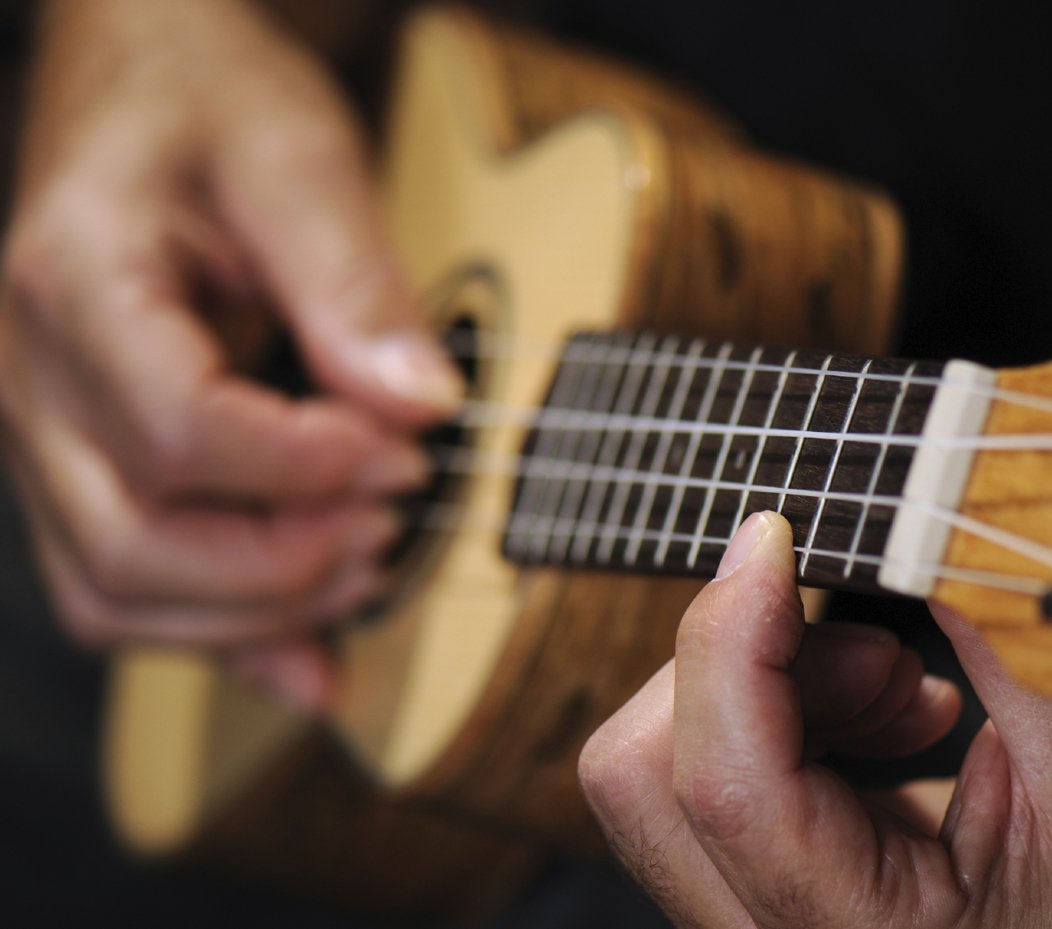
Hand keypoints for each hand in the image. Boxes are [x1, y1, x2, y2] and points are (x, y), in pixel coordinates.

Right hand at [0, 0, 462, 706]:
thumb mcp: (298, 159)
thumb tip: (423, 407)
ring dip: (263, 612)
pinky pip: (128, 596)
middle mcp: (27, 380)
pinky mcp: (80, 475)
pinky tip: (316, 654)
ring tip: (372, 558)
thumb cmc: (212, 112)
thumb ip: (355, 284)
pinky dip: (227, 637)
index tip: (409, 454)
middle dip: (289, 562)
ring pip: (120, 597)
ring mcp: (42, 441)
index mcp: (72, 282)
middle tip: (399, 516)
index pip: (176, 431)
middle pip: (136, 546)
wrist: (146, 101)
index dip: (307, 469)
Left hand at [581, 512, 1051, 927]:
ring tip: (914, 688)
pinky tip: (904, 713)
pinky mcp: (776, 885)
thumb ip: (1009, 628)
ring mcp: (767, 917)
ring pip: (667, 768)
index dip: (732, 635)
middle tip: (882, 651)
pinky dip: (797, 711)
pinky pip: (720, 774)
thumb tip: (915, 496)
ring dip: (782, 685)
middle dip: (748, 667)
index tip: (777, 535)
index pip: (725, 785)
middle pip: (645, 778)